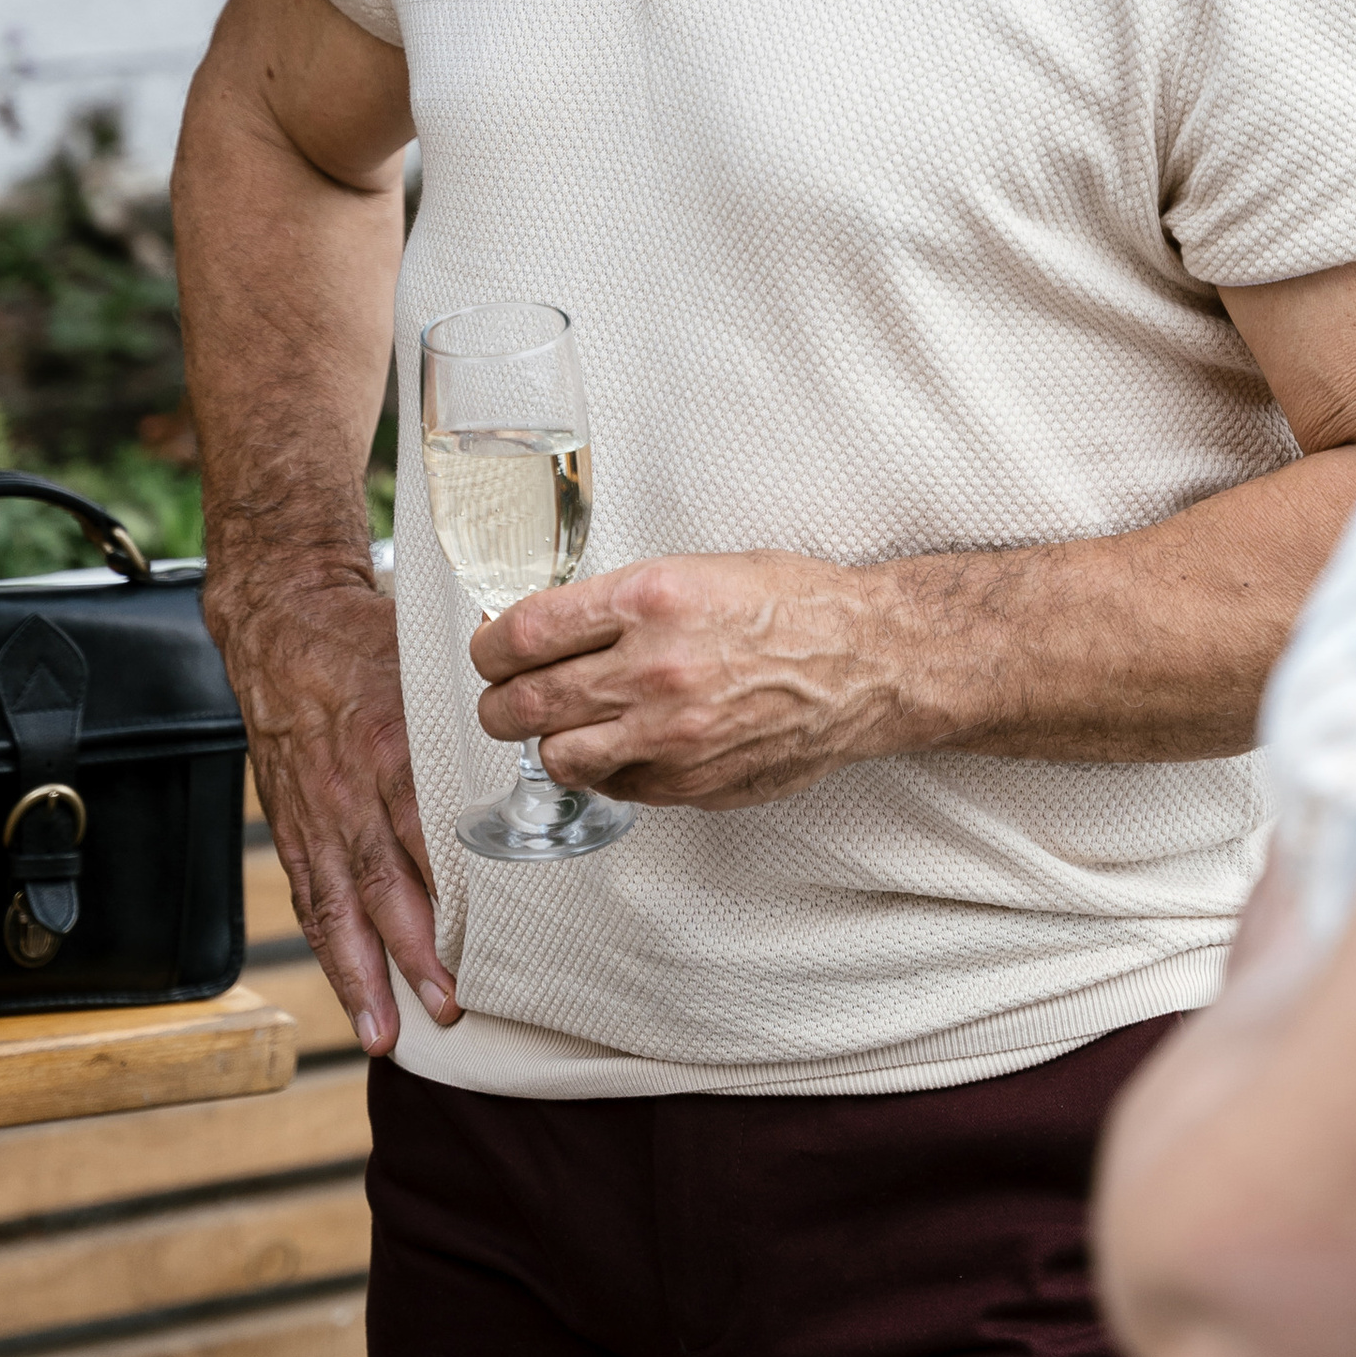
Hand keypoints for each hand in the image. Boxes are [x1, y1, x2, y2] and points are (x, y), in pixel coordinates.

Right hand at [208, 562, 458, 1052]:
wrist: (281, 619)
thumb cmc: (367, 638)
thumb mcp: (432, 658)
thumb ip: (482, 709)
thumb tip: (552, 733)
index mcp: (393, 741)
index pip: (424, 826)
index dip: (449, 887)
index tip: (484, 936)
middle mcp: (347, 786)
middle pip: (380, 882)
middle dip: (412, 952)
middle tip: (448, 1005)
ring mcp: (313, 811)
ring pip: (336, 907)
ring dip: (361, 975)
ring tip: (385, 1035)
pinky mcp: (289, 822)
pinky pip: (309, 896)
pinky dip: (328, 950)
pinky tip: (351, 993)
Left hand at [470, 552, 922, 808]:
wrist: (867, 660)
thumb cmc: (790, 605)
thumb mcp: (695, 569)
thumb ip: (617, 602)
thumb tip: (545, 629)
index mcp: (648, 599)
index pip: (523, 633)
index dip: (488, 646)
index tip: (489, 650)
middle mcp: (652, 670)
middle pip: (522, 704)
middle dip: (498, 702)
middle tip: (503, 696)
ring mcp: (670, 735)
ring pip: (556, 757)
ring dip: (547, 742)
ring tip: (559, 726)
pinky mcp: (691, 782)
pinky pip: (613, 786)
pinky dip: (606, 769)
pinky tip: (622, 745)